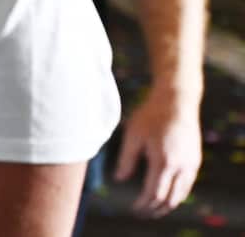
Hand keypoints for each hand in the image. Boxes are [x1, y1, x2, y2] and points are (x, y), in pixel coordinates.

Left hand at [114, 90, 201, 216]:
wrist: (177, 101)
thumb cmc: (151, 115)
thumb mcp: (133, 135)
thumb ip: (126, 159)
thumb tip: (119, 179)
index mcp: (164, 162)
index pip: (154, 194)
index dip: (143, 205)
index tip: (133, 209)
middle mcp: (181, 167)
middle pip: (170, 199)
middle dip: (156, 209)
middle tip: (142, 213)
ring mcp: (191, 164)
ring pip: (181, 194)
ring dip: (168, 204)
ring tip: (154, 208)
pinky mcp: (195, 160)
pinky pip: (188, 184)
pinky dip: (178, 194)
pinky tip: (168, 193)